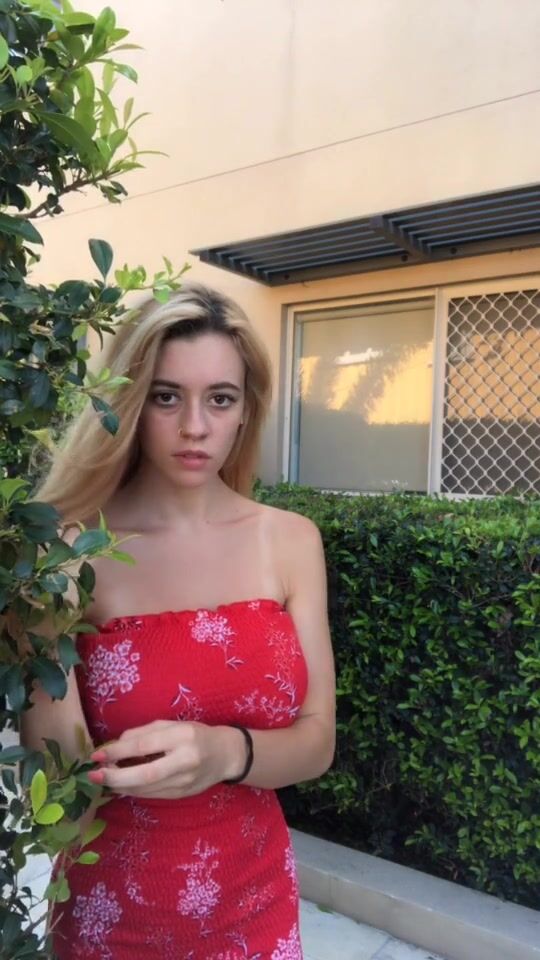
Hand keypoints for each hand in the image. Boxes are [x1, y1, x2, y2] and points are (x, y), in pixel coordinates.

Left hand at [88, 720, 243, 798]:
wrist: (225, 755)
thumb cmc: (196, 734)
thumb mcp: (172, 725)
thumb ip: (144, 733)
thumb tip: (115, 746)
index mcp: (182, 737)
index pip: (144, 746)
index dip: (117, 752)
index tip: (97, 755)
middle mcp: (185, 761)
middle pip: (144, 774)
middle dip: (115, 777)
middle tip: (94, 776)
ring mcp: (184, 782)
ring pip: (146, 789)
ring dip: (121, 786)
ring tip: (104, 780)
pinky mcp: (181, 796)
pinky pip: (152, 795)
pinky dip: (133, 791)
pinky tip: (122, 786)